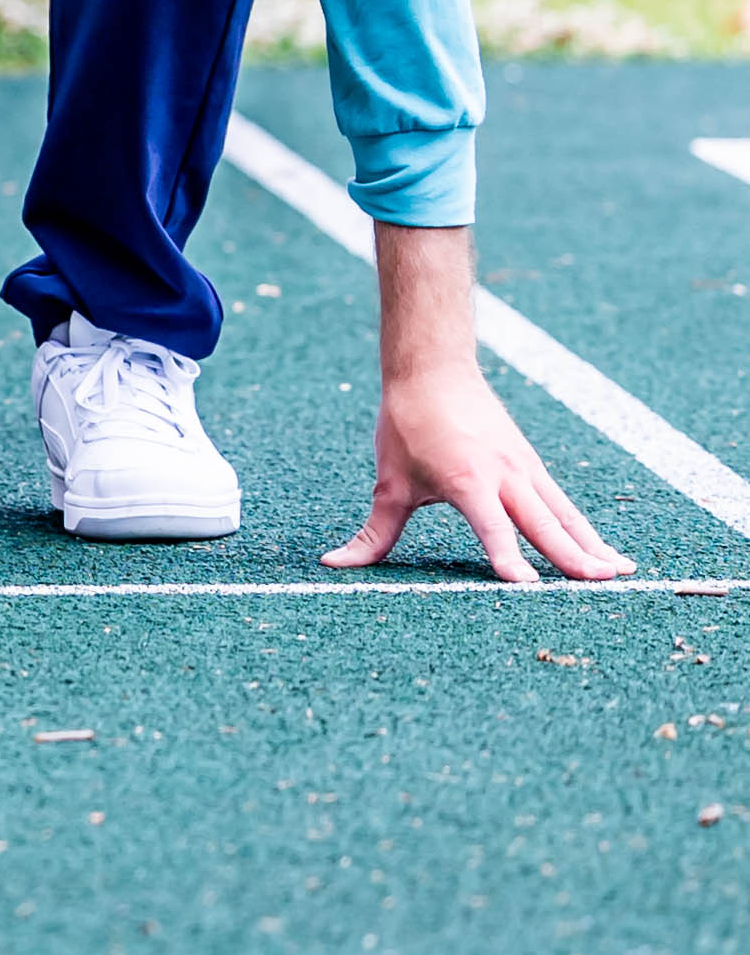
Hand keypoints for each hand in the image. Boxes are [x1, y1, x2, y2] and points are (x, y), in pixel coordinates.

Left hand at [325, 355, 629, 585]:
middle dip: (572, 556)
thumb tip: (334, 564)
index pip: (491, 526)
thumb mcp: (389, 482)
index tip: (524, 585)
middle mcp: (504, 474)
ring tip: (619, 573)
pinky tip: (603, 551)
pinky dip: (584, 527)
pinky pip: (563, 503)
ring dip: (591, 544)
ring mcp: (524, 468)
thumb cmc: (409, 426)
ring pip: (563, 513)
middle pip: (543, 522)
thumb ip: (373, 532)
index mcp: (466, 480)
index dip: (506, 556)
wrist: (434, 369)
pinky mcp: (532, 465)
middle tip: (600, 584)